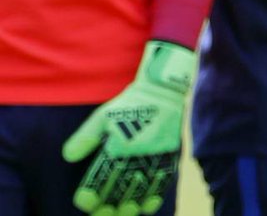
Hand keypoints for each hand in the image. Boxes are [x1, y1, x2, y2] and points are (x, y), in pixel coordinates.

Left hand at [62, 41, 195, 214]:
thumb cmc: (129, 104)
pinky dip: (155, 195)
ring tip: (122, 213)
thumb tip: (68, 157)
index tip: (83, 202)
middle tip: (100, 215)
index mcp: (120, 143)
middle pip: (121, 186)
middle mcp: (139, 152)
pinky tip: (146, 207)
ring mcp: (157, 154)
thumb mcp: (103, 116)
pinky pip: (164, 180)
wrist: (164, 91)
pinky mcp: (171, 154)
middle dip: (109, 205)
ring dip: (131, 204)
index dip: (91, 192)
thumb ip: (85, 137)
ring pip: (143, 187)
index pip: (102, 175)